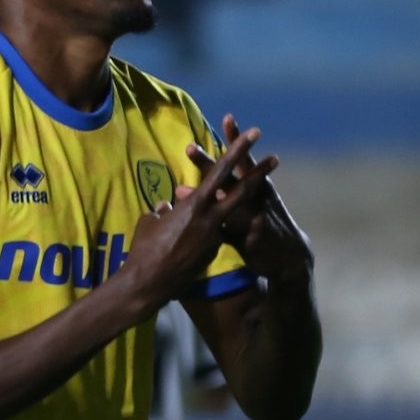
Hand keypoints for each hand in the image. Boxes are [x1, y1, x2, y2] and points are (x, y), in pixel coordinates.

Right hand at [124, 125, 276, 305]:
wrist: (149, 284)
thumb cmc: (144, 248)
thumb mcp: (152, 221)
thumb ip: (164, 210)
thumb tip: (167, 206)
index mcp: (194, 205)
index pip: (219, 172)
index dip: (236, 151)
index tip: (251, 135)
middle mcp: (210, 218)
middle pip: (242, 191)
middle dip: (259, 173)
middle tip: (275, 157)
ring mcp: (215, 237)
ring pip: (232, 214)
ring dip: (245, 204)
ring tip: (257, 194)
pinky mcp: (214, 253)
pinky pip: (216, 235)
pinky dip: (212, 231)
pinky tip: (198, 238)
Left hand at [175, 114, 311, 280]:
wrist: (290, 257)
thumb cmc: (266, 226)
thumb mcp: (253, 205)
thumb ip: (226, 194)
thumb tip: (186, 189)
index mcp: (258, 186)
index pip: (243, 158)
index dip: (236, 139)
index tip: (227, 117)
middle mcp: (257, 196)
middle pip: (229, 176)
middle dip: (208, 163)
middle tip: (189, 147)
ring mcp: (255, 216)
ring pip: (225, 203)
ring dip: (201, 197)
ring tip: (178, 190)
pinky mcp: (251, 238)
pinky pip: (227, 232)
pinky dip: (210, 229)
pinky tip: (194, 228)